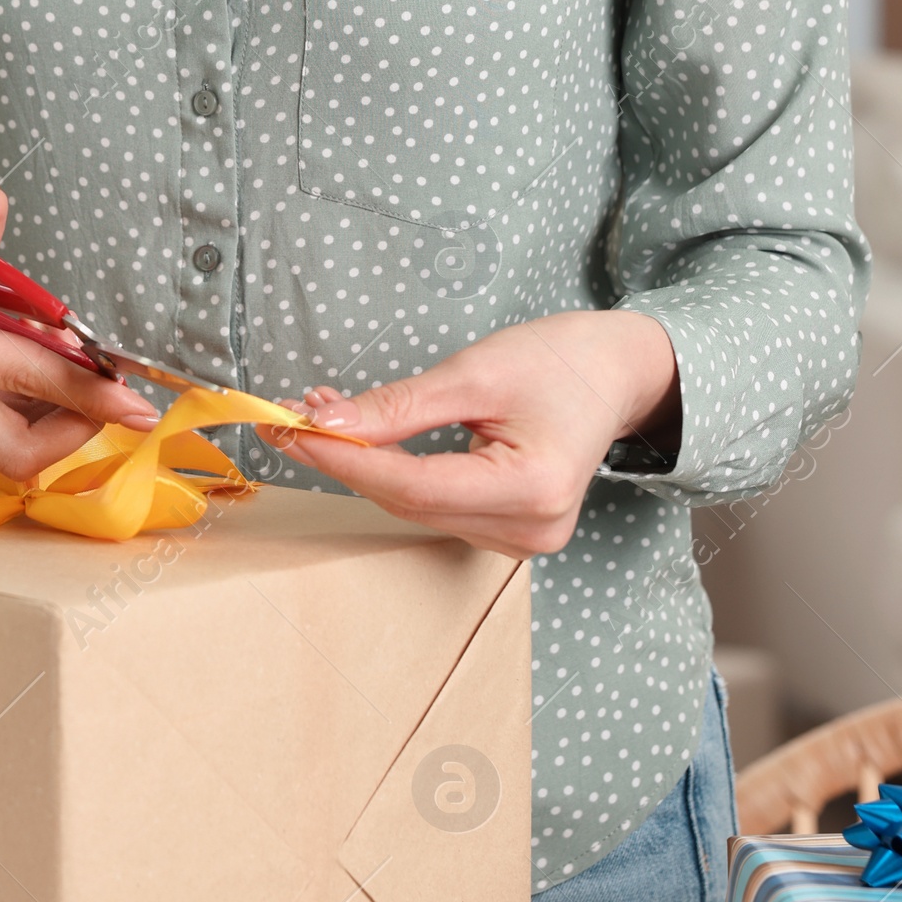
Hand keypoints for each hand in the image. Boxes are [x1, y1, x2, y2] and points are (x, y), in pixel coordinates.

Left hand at [256, 311, 679, 556]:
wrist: (614, 373)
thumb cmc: (559, 361)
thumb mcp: (475, 370)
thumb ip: (400, 406)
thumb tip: (327, 425)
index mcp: (534, 490)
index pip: (413, 485)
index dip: (343, 459)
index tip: (287, 427)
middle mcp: (530, 529)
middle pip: (408, 501)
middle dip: (344, 457)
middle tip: (290, 414)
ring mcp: (522, 540)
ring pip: (414, 507)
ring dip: (363, 464)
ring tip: (322, 414)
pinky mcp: (508, 531)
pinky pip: (432, 506)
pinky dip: (393, 473)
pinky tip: (364, 440)